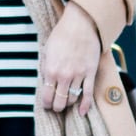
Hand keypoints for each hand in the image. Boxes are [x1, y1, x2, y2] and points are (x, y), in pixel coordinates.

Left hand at [40, 0, 100, 117]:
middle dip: (56, 107)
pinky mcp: (90, 73)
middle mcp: (63, 76)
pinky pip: (88, 94)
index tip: (47, 105)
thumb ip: (45, 67)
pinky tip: (82, 112)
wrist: (80, 23)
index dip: (46, 104)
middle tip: (56, 107)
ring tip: (66, 104)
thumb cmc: (62, 34)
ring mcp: (78, 75)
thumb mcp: (47, 50)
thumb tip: (45, 81)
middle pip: (59, 101)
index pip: (46, 96)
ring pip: (72, 99)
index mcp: (50, 70)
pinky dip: (85, 105)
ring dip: (68, 104)